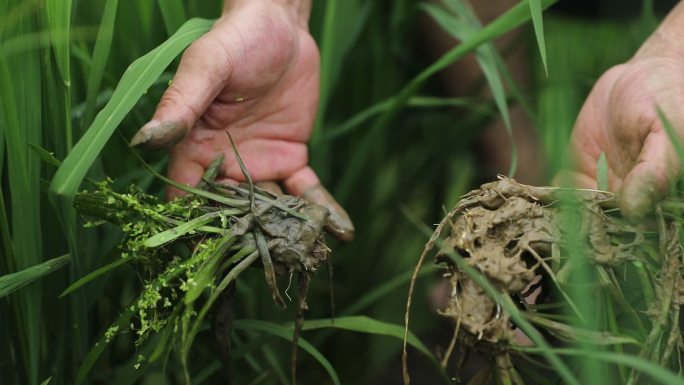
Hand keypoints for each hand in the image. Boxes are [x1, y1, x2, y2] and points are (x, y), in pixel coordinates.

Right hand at [130, 0, 353, 239]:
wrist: (281, 26)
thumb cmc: (235, 40)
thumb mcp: (206, 67)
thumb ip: (180, 104)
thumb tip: (145, 140)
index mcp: (193, 150)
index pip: (190, 200)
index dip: (198, 230)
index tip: (213, 261)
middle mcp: (225, 166)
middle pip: (234, 215)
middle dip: (251, 244)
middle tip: (274, 271)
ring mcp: (261, 165)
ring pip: (272, 210)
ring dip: (290, 234)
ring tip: (311, 259)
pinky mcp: (292, 158)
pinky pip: (306, 191)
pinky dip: (323, 211)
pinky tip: (342, 233)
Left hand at [557, 8, 683, 220]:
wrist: (641, 74)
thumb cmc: (666, 99)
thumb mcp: (668, 130)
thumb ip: (655, 170)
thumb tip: (634, 210)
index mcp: (657, 195)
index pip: (635, 225)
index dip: (613, 229)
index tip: (595, 223)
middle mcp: (630, 196)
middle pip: (603, 223)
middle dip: (582, 224)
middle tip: (565, 218)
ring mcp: (603, 185)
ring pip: (580, 210)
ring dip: (564, 210)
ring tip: (553, 205)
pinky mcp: (580, 170)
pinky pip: (565, 190)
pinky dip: (556, 191)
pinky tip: (555, 183)